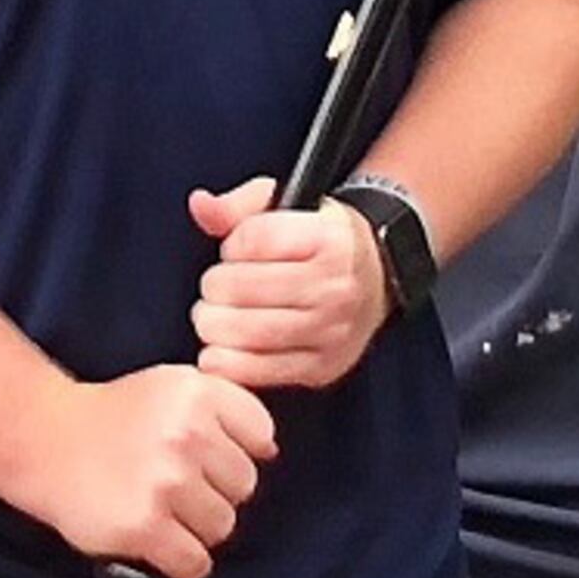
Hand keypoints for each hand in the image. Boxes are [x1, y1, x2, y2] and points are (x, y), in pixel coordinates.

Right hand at [0, 366, 275, 577]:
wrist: (46, 439)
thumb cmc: (115, 416)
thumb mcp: (172, 386)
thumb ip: (224, 406)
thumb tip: (270, 450)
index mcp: (197, 392)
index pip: (261, 436)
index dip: (235, 451)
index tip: (204, 453)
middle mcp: (186, 432)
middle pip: (244, 486)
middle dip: (216, 490)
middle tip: (175, 484)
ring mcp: (166, 481)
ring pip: (222, 526)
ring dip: (196, 527)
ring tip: (162, 509)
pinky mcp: (145, 525)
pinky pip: (196, 562)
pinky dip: (181, 560)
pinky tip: (158, 539)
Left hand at [187, 179, 388, 392]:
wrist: (377, 279)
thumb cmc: (320, 241)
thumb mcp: (287, 206)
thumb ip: (238, 205)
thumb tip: (201, 205)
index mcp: (330, 239)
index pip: (256, 240)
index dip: (232, 244)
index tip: (234, 250)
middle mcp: (337, 287)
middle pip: (245, 288)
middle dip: (215, 287)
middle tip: (214, 287)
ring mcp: (332, 331)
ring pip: (251, 333)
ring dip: (215, 325)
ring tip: (212, 316)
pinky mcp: (323, 367)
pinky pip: (262, 371)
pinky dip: (229, 364)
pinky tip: (217, 350)